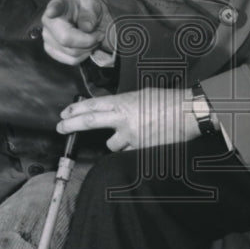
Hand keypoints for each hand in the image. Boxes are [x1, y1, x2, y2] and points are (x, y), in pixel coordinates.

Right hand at [42, 0, 111, 64]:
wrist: (82, 15)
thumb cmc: (85, 8)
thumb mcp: (92, 5)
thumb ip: (89, 14)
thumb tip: (87, 28)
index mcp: (58, 5)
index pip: (54, 8)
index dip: (53, 10)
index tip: (52, 12)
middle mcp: (48, 22)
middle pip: (66, 39)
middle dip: (88, 41)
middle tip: (99, 34)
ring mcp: (48, 39)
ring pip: (71, 53)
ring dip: (88, 48)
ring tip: (93, 38)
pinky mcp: (52, 51)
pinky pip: (71, 60)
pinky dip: (84, 55)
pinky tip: (86, 45)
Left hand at [57, 88, 199, 151]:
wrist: (189, 113)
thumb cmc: (168, 101)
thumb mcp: (142, 95)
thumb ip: (123, 104)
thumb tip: (109, 110)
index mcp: (123, 102)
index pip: (92, 105)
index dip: (75, 109)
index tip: (64, 113)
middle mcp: (123, 118)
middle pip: (90, 121)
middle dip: (71, 125)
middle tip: (60, 127)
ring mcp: (131, 135)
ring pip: (111, 145)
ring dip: (116, 143)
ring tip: (131, 135)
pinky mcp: (140, 149)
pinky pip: (127, 153)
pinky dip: (131, 149)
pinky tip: (143, 142)